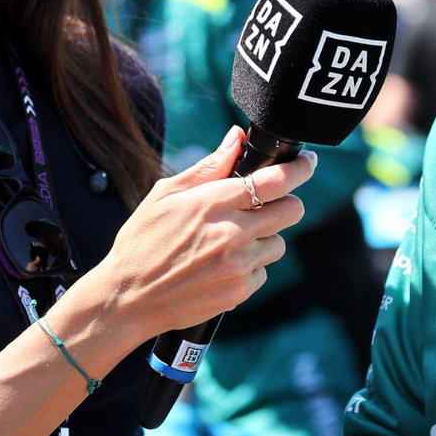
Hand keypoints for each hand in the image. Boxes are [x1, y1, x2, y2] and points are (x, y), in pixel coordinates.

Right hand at [89, 126, 312, 336]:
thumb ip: (210, 166)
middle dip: (284, 204)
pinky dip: (249, 267)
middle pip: (292, 210)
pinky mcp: (240, 292)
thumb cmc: (143, 240)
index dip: (299, 168)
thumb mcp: (166, 195)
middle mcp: (232, 232)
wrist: (129, 298)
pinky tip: (220, 267)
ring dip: (263, 239)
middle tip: (265, 206)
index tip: (307, 162)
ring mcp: (239, 265)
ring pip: (279, 244)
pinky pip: (262, 272)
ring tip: (228, 243)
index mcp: (214, 202)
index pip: (276, 180)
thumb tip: (237, 136)